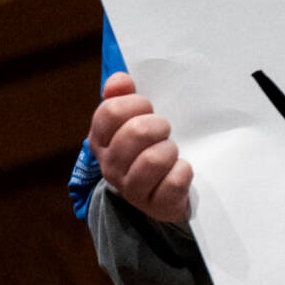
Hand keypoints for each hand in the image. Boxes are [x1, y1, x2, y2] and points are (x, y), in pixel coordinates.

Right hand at [88, 72, 192, 224]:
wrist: (161, 194)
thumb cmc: (146, 147)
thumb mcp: (132, 119)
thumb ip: (123, 95)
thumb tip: (120, 79)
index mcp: (101, 140)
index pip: (109, 112)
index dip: (134, 103)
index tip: (148, 107)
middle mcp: (110, 165)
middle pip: (135, 132)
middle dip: (158, 125)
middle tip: (164, 130)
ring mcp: (131, 188)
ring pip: (154, 159)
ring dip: (170, 150)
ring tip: (171, 151)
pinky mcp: (156, 205)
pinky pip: (174, 182)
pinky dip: (183, 172)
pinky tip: (181, 169)